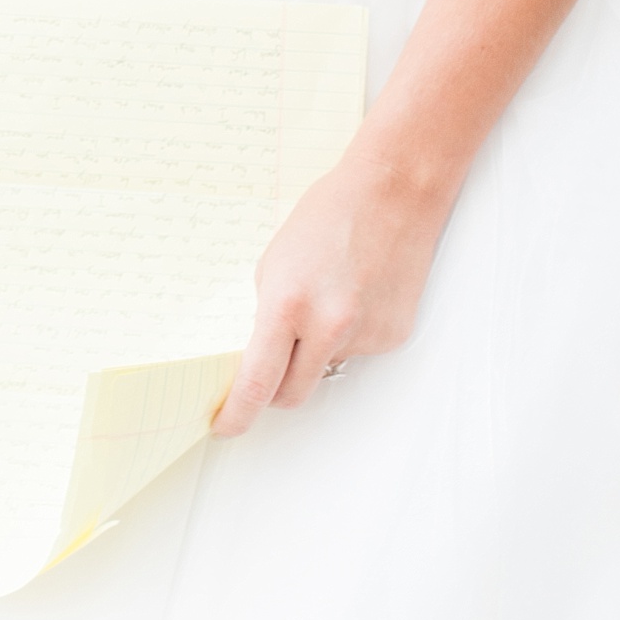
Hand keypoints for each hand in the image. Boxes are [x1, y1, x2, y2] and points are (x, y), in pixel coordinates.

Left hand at [213, 151, 449, 433]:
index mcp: (287, 304)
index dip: (237, 414)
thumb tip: (263, 359)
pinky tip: (356, 295)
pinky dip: (350, 336)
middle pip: (291, 395)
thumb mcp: (275, 263)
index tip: (226, 426)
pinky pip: (358, 353)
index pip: (256, 383)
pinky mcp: (393, 337)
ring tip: (328, 298)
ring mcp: (366, 336)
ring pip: (326, 370)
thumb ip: (268, 315)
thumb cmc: (330, 216)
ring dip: (316, 352)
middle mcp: (329, 327)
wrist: (393, 194)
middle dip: (274, 391)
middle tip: (268, 370)